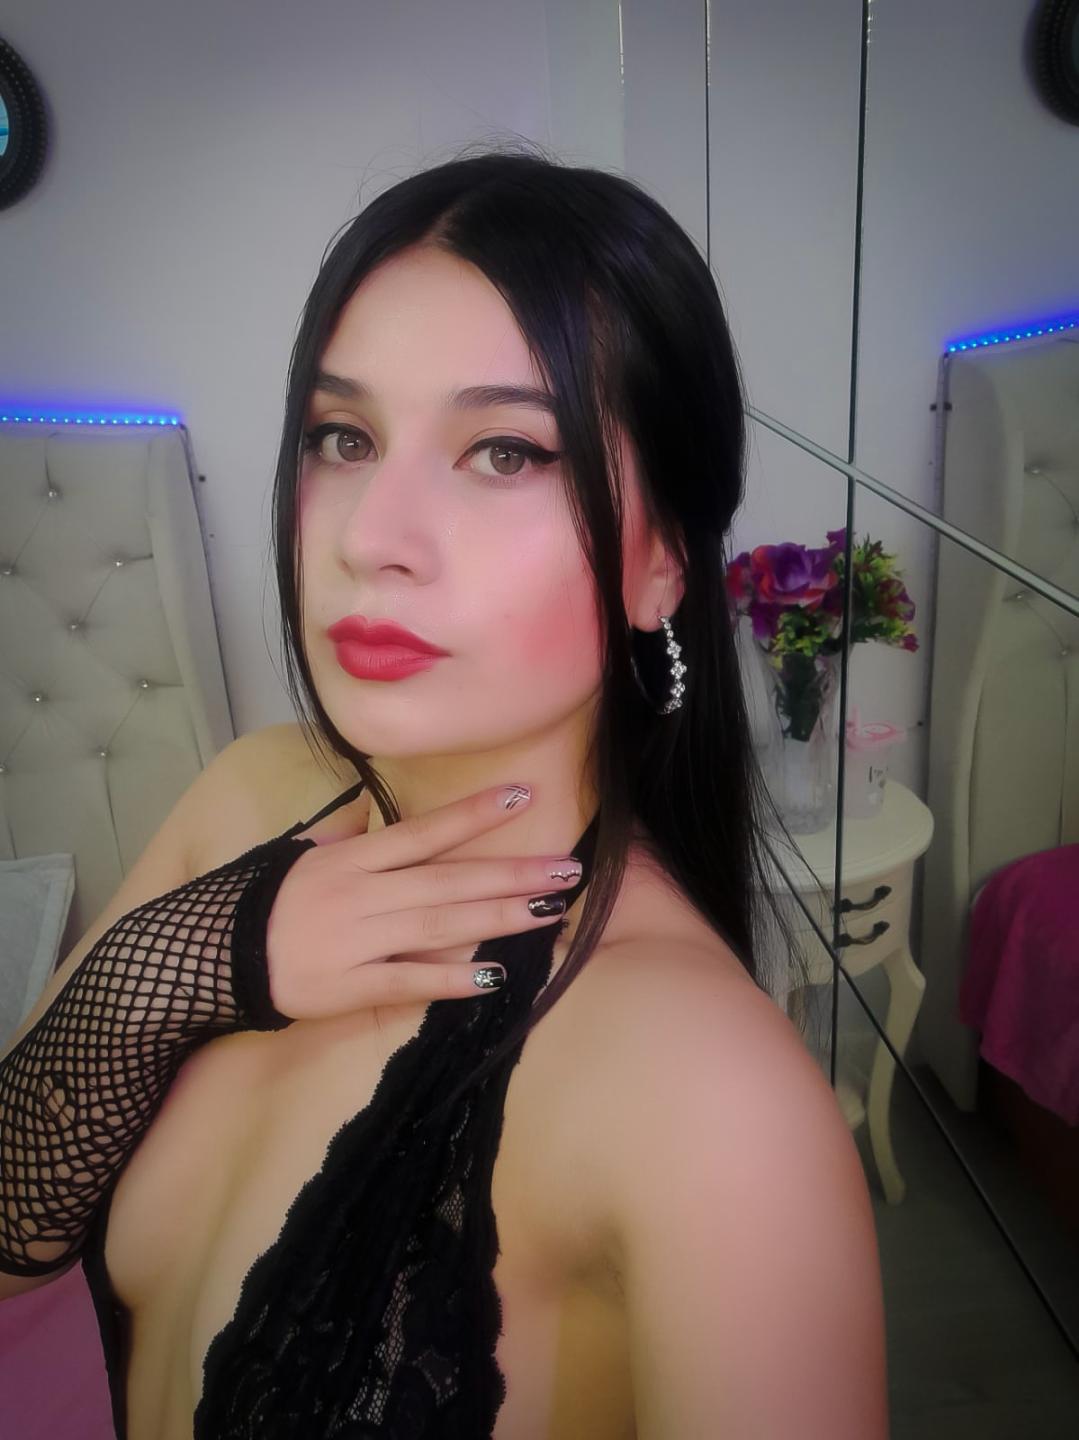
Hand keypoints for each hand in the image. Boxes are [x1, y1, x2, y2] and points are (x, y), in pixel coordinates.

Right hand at [265, 784, 580, 1018]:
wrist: (209, 956)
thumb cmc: (260, 900)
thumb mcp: (301, 854)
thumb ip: (344, 832)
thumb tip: (365, 800)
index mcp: (354, 858)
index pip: (425, 831)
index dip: (475, 815)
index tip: (525, 798)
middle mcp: (364, 894)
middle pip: (450, 880)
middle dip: (512, 874)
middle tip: (567, 870)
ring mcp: (359, 940)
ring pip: (442, 926)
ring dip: (499, 919)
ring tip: (550, 913)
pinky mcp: (350, 986)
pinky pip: (409, 981)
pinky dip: (451, 979)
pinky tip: (494, 976)